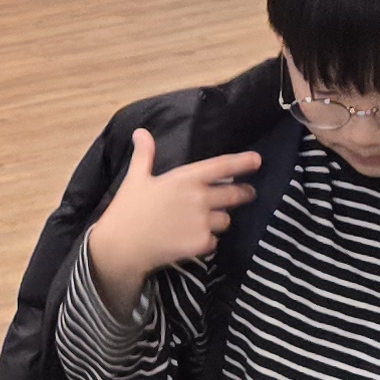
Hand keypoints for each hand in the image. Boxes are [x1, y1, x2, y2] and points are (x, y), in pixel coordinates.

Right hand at [82, 131, 260, 313]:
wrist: (122, 247)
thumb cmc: (127, 210)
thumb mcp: (135, 178)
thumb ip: (144, 155)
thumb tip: (141, 132)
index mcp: (186, 178)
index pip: (222, 167)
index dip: (242, 163)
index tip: (257, 160)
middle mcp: (200, 198)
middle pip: (235, 195)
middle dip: (244, 193)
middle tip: (247, 194)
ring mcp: (203, 222)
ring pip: (226, 220)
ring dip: (220, 219)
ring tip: (207, 221)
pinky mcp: (201, 244)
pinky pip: (214, 241)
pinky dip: (207, 241)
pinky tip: (192, 240)